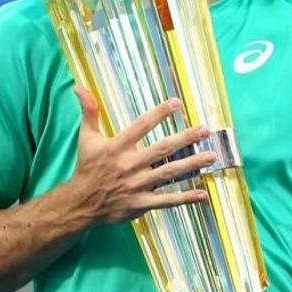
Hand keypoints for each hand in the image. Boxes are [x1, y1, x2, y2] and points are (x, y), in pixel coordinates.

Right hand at [67, 87, 212, 224]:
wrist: (80, 204)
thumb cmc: (87, 167)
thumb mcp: (86, 138)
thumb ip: (89, 112)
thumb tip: (79, 87)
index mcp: (116, 147)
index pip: (140, 126)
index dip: (158, 114)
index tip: (177, 103)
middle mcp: (129, 165)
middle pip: (161, 149)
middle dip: (185, 139)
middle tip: (205, 130)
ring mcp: (137, 185)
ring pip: (169, 173)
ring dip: (192, 164)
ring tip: (212, 156)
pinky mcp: (141, 203)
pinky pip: (166, 200)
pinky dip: (185, 198)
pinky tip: (203, 193)